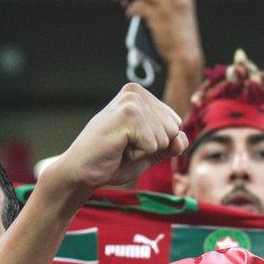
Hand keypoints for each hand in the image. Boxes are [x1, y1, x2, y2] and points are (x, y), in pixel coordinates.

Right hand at [46, 84, 186, 190]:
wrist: (82, 171)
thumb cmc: (114, 160)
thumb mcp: (151, 151)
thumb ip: (171, 144)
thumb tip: (181, 138)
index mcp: (141, 95)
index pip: (176, 123)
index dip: (158, 141)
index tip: (132, 141)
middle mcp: (135, 93)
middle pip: (174, 129)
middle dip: (153, 145)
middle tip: (125, 146)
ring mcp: (131, 102)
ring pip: (166, 137)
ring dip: (144, 150)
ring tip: (120, 146)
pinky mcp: (128, 116)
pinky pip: (154, 146)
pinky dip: (138, 155)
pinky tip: (118, 149)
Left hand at [112, 0, 203, 70]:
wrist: (185, 58)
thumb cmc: (181, 44)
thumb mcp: (182, 21)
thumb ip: (170, 8)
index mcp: (185, 1)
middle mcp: (177, 0)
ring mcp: (167, 8)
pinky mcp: (156, 17)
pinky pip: (137, 6)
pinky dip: (130, 9)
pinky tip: (128, 14)